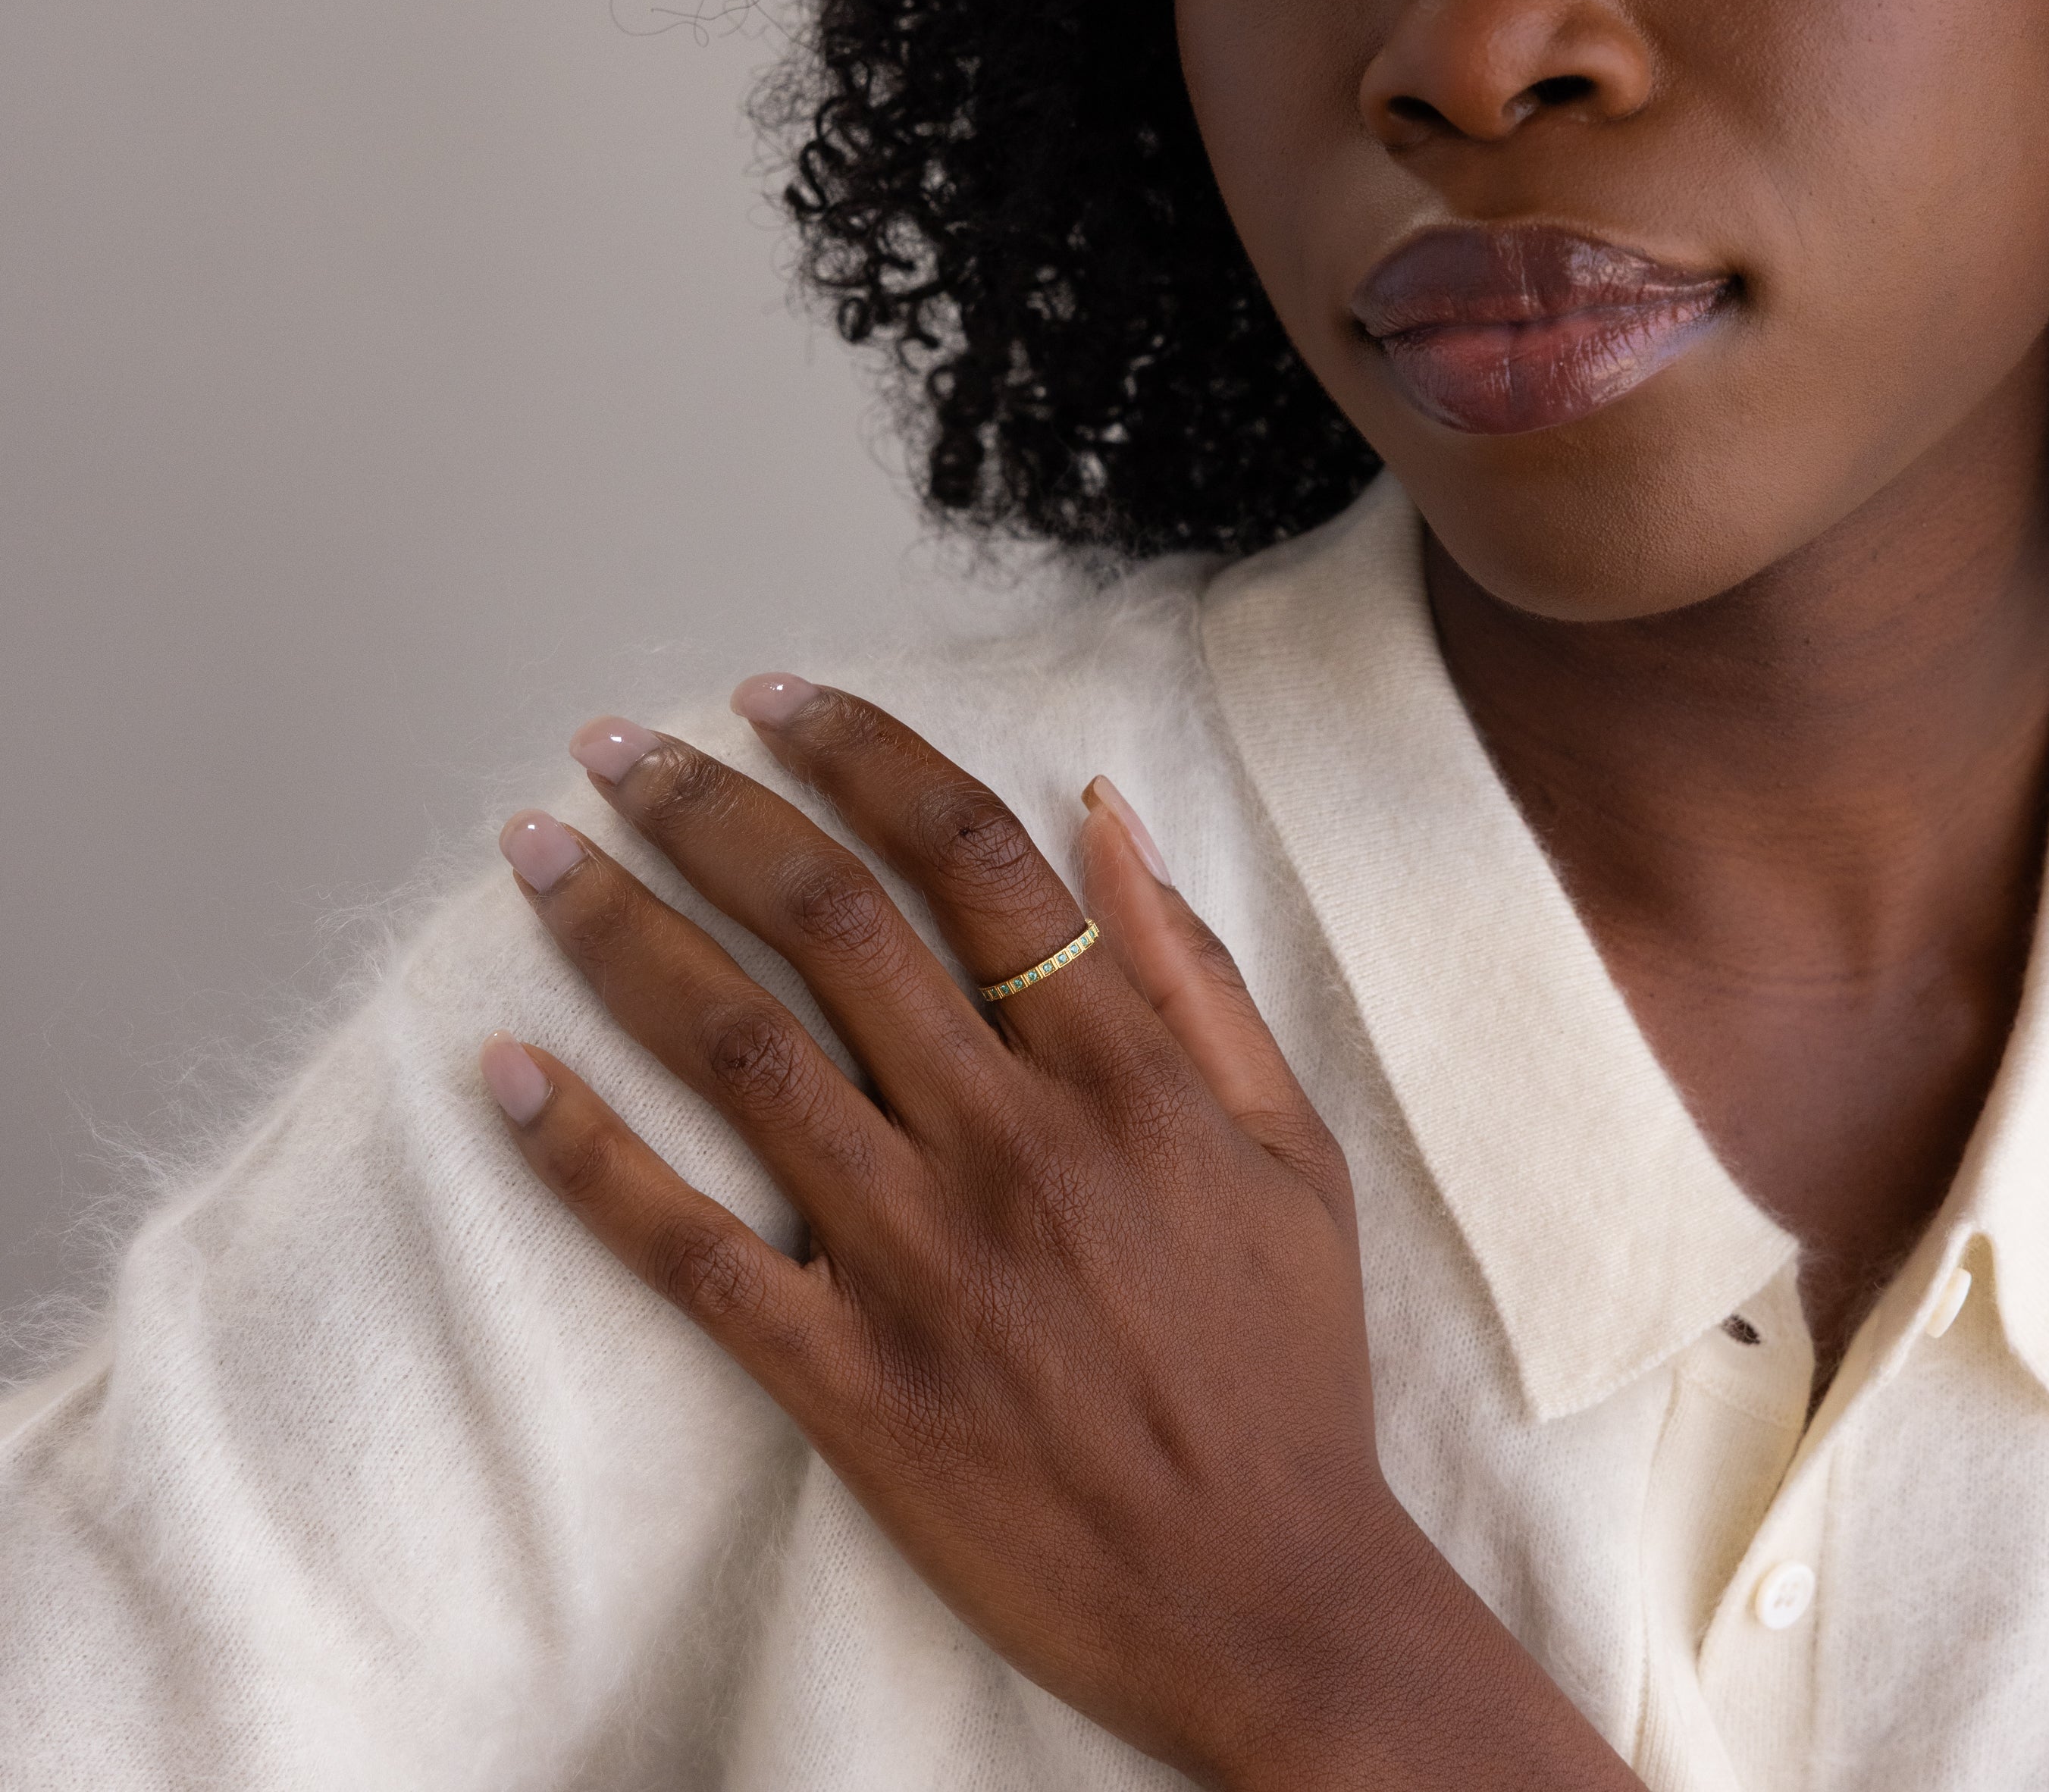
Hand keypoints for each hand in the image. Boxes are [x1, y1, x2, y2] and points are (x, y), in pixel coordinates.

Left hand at [483, 679, 1635, 1790]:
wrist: (1267, 1599)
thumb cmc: (1285, 1364)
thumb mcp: (1293, 1146)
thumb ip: (1198, 971)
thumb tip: (1107, 814)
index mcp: (1124, 1072)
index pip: (972, 856)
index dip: (863, 753)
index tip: (777, 697)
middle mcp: (1012, 1140)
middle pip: (832, 921)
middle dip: (710, 809)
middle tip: (617, 747)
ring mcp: (922, 1261)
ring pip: (741, 1052)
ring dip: (623, 936)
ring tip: (537, 855)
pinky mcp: (850, 1379)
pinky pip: (687, 1249)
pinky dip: (585, 1156)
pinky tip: (506, 1072)